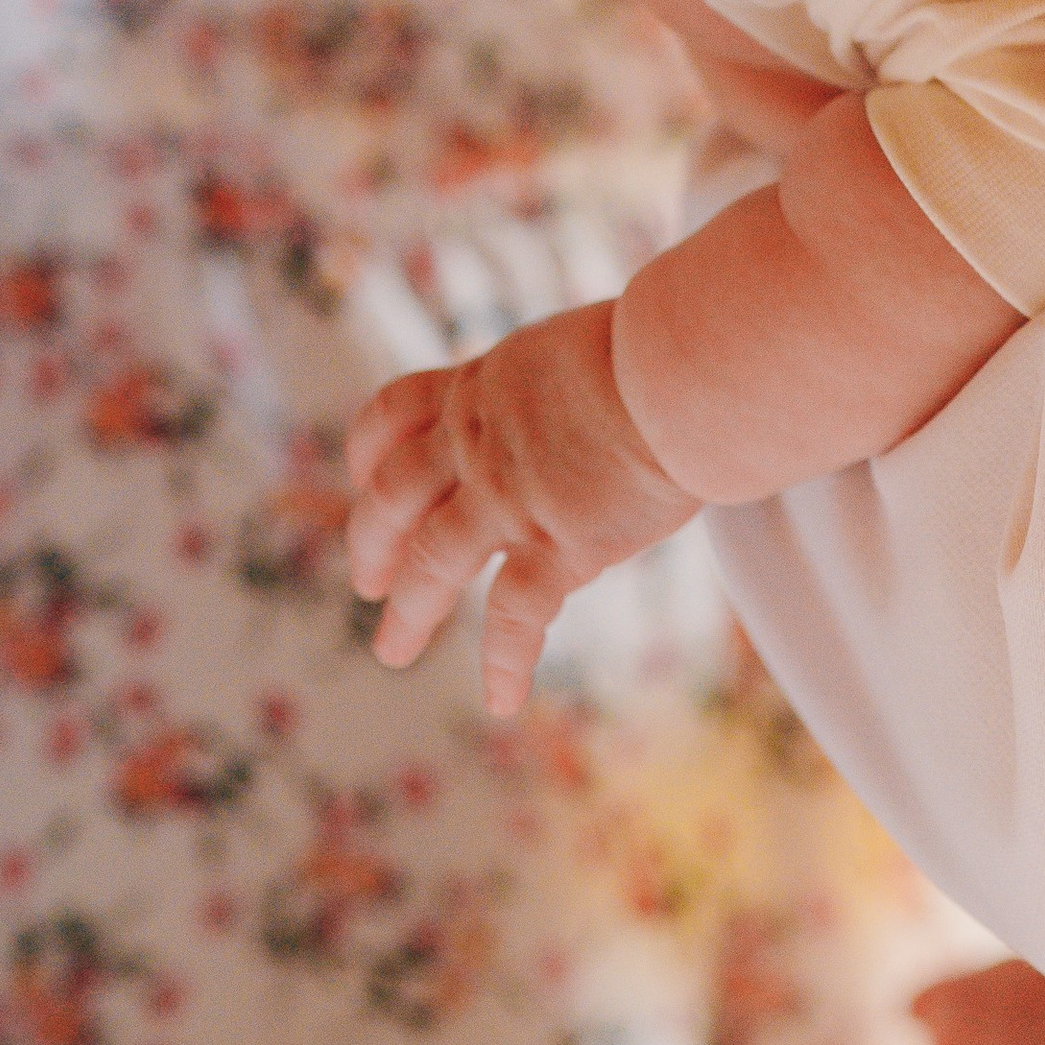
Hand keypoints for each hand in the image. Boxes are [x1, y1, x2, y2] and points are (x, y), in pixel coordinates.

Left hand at [344, 301, 697, 718]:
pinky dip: (506, 661)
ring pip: (433, 561)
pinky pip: (515, 615)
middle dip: (372, 543)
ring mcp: (509, 497)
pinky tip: (502, 699)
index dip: (369, 450)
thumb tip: (600, 393)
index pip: (395, 412)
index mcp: (482, 384)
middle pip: (395, 496)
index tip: (362, 478)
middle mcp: (478, 441)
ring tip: (391, 650)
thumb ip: (564, 383)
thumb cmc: (665, 345)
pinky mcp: (557, 544)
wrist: (682, 368)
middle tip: (366, 585)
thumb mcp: (584, 346)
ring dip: (410, 611)